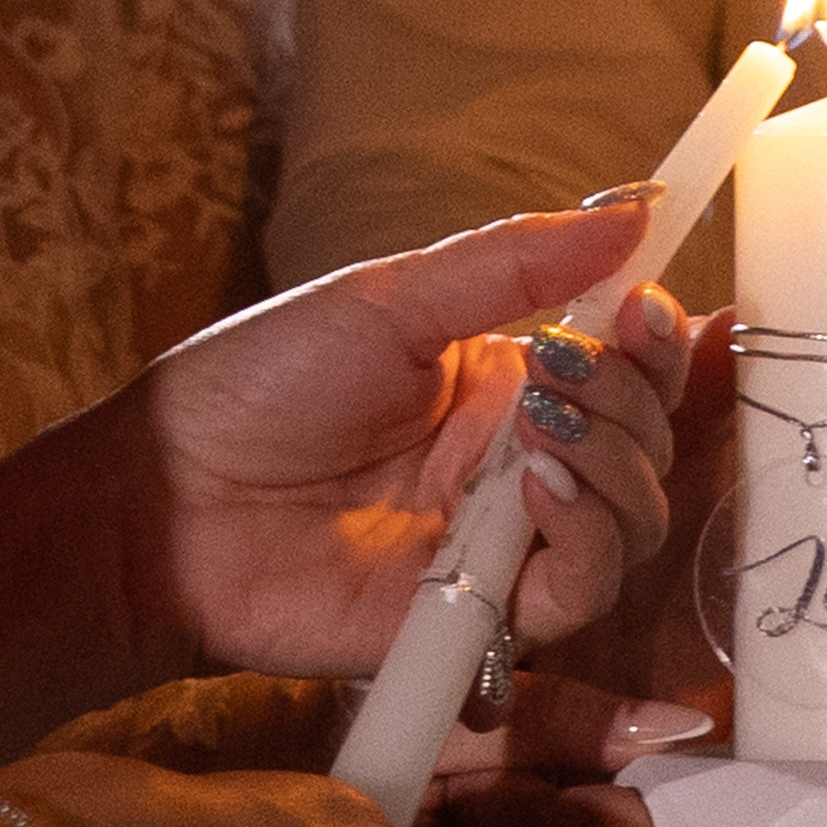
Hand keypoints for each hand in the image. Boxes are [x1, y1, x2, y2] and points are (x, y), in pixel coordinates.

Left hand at [115, 203, 693, 679]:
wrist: (168, 499)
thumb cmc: (258, 388)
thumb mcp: (390, 300)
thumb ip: (516, 262)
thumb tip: (636, 208)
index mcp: (505, 385)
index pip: (628, 370)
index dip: (658, 343)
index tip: (648, 309)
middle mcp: (521, 466)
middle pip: (646, 443)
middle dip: (628, 397)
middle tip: (563, 365)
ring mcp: (507, 546)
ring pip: (634, 519)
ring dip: (613, 463)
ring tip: (544, 425)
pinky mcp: (485, 618)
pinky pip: (581, 590)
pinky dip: (585, 537)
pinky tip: (537, 491)